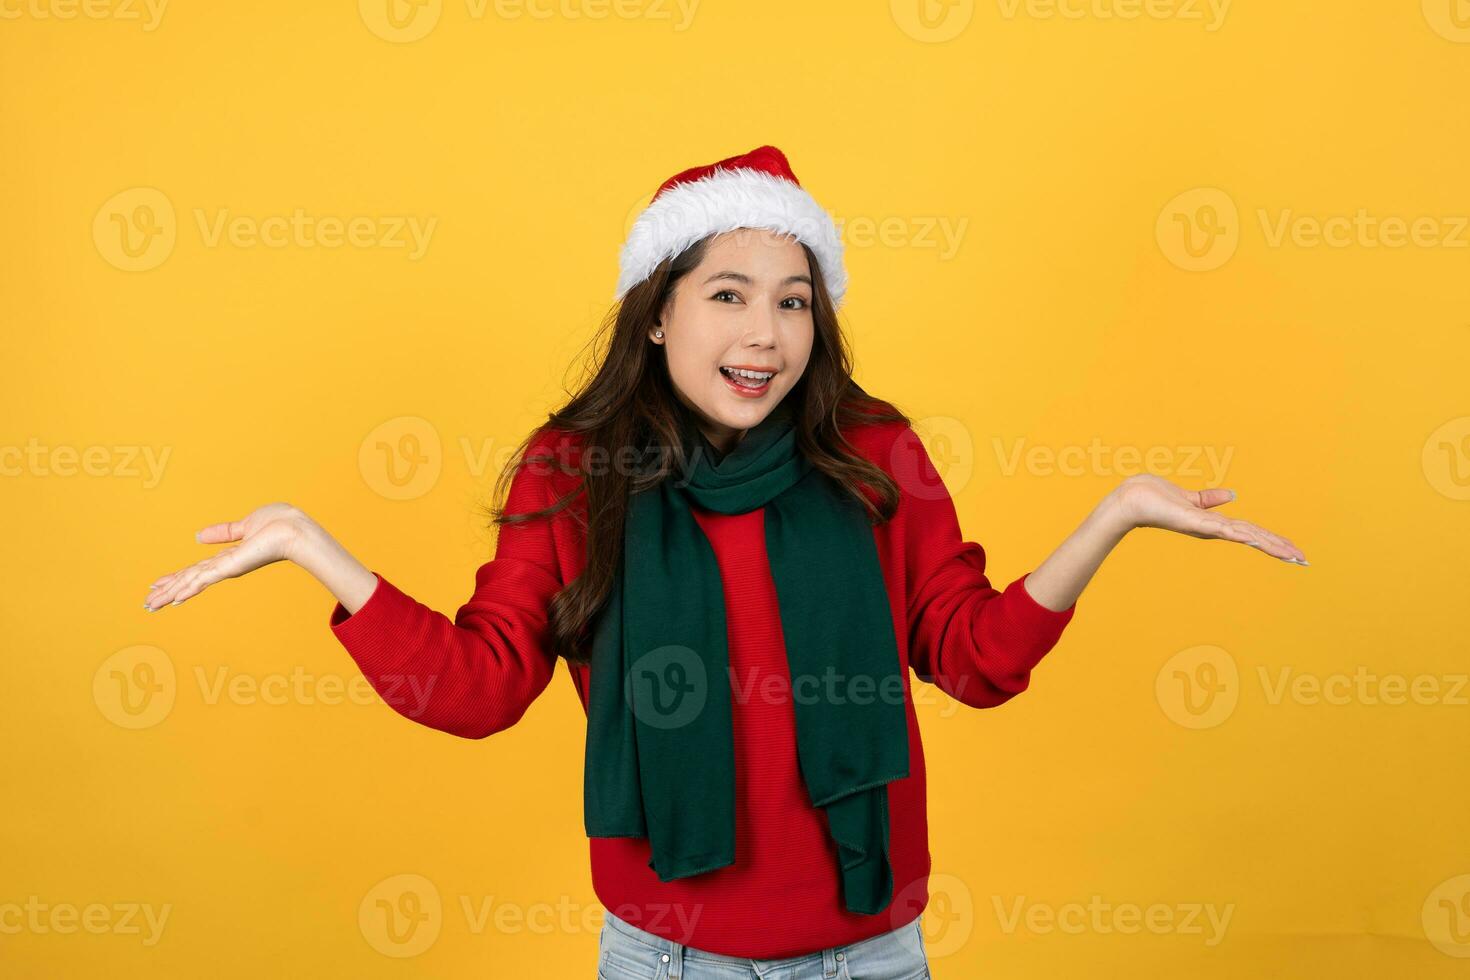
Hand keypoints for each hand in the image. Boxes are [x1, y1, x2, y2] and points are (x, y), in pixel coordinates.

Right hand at [143, 502, 314, 610]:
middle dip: (168, 591)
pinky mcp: (230, 568)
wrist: (294, 529)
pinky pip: (202, 579)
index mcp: (229, 556)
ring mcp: (227, 569)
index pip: (197, 569)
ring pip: (191, 583)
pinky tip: (172, 599)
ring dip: (169, 594)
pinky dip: (186, 589)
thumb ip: (224, 532)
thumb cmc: (280, 524)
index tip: (159, 584)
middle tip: (147, 604)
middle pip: (189, 580)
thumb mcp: (245, 525)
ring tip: (150, 606)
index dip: (178, 577)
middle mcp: (226, 566)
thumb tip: (198, 536)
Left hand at [1108, 474, 1307, 564]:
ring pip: (1244, 536)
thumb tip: (1233, 495)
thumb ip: (1210, 499)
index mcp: (1213, 523)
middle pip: (1253, 537)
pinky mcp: (1195, 523)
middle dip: (1279, 548)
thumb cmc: (1155, 496)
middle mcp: (1212, 529)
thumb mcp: (1189, 497)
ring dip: (1268, 544)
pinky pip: (1223, 528)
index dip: (1273, 540)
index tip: (1295, 551)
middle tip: (1304, 560)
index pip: (1250, 531)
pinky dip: (1241, 533)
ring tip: (1292, 555)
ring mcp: (1204, 528)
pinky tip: (1258, 539)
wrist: (1131, 499)